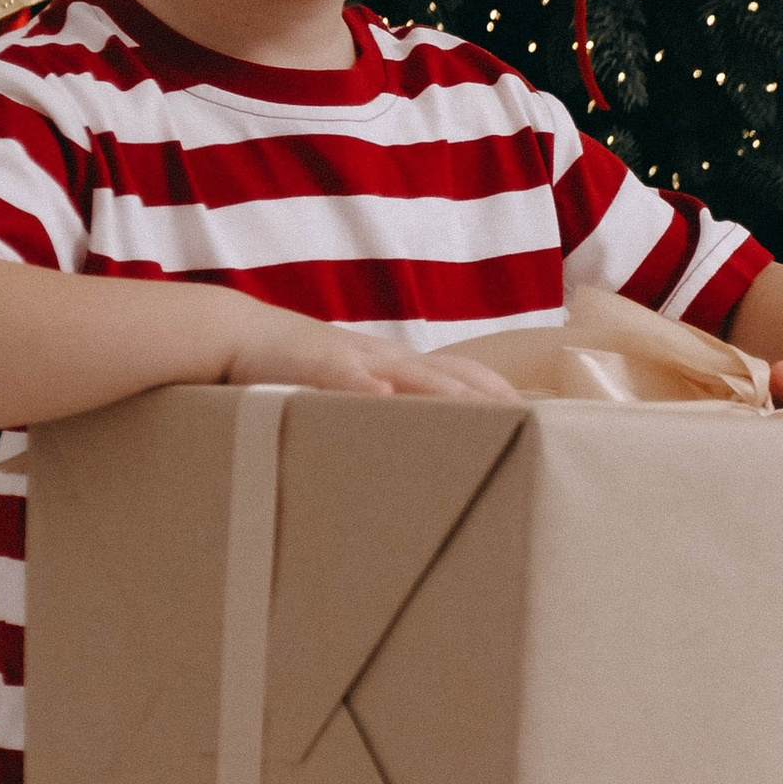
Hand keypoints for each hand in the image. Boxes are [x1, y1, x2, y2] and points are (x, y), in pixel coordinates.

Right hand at [218, 308, 515, 401]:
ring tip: (488, 415)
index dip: (501, 394)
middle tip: (537, 425)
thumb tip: (417, 450)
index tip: (544, 417)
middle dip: (494, 398)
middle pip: (452, 374)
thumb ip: (385, 413)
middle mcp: (385, 359)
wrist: (238, 334)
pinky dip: (361, 385)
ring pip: (409, 373)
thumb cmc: (297, 371)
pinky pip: (340, 374)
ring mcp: (352, 358)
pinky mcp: (312, 363)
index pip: (464, 376)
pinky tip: (383, 398)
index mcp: (397, 368)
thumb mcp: (350, 392)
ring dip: (446, 393)